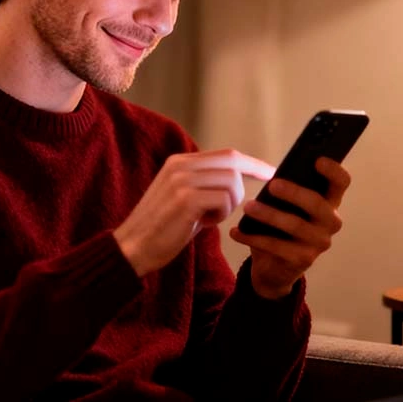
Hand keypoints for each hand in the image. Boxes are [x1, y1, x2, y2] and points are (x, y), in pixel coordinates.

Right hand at [114, 149, 274, 277]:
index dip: (251, 163)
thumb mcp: (181, 197)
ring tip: (210, 218)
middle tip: (246, 200)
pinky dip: (222, 214)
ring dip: (230, 204)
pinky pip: (224, 199)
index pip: (225, 154)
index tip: (270, 172)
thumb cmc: (161, 229)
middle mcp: (180, 166)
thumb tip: (235, 180)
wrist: (132, 248)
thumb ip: (203, 185)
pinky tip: (204, 224)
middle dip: (248, 180)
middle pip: (232, 162)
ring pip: (231, 181)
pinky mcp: (185, 199)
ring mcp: (182, 181)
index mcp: (179, 162)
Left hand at [229, 157, 350, 298]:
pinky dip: (253, 238)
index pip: (341, 183)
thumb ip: (286, 190)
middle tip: (273, 184)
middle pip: (317, 203)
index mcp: (329, 202)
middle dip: (294, 192)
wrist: (274, 265)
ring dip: (269, 214)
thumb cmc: (280, 225)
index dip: (333, 170)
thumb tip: (275, 177)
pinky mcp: (303, 259)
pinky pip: (276, 246)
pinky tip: (236, 231)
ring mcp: (319, 243)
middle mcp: (330, 222)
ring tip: (247, 207)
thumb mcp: (285, 206)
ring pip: (295, 225)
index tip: (318, 160)